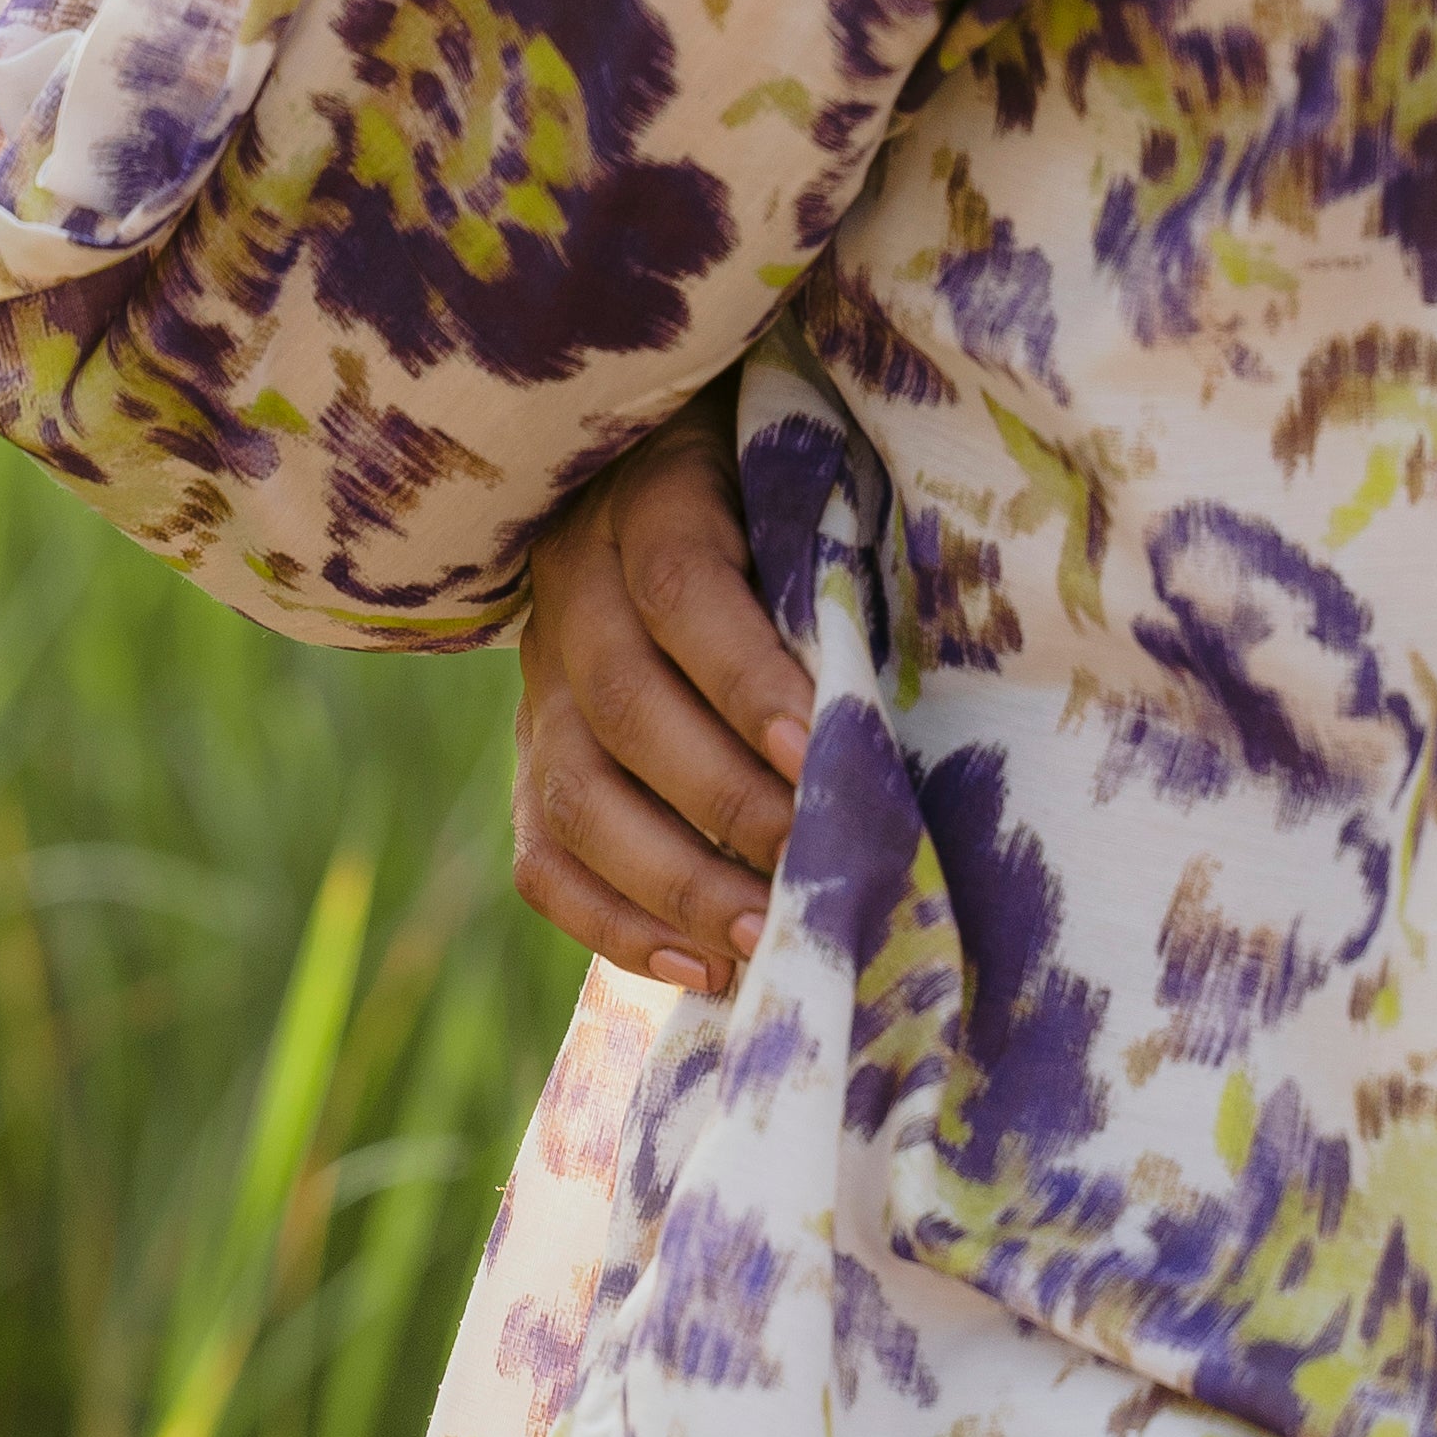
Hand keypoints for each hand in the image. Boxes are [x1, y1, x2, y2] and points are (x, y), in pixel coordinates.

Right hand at [511, 396, 816, 995]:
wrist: (663, 468)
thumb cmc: (786, 485)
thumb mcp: (808, 480)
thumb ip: (835, 555)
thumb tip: (903, 680)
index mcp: (648, 496)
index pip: (683, 587)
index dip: (748, 677)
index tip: (825, 754)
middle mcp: (574, 586)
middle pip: (627, 707)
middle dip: (727, 803)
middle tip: (813, 868)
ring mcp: (542, 681)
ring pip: (576, 796)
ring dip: (675, 882)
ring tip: (767, 941)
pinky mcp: (533, 758)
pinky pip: (545, 857)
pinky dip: (615, 925)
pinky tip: (701, 968)